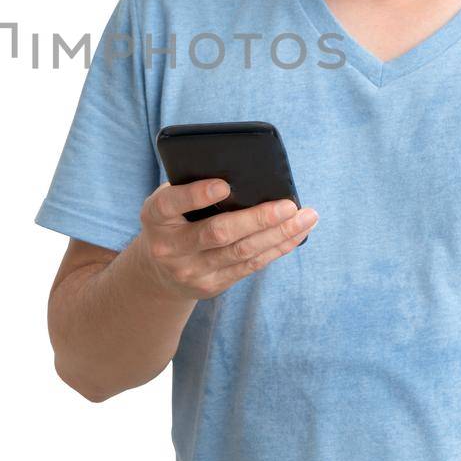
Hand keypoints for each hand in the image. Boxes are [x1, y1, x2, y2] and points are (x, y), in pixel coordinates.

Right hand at [133, 178, 316, 300]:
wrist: (158, 269)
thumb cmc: (174, 218)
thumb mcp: (170, 201)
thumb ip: (194, 187)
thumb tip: (248, 175)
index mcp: (155, 216)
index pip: (172, 203)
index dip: (197, 195)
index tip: (225, 185)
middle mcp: (170, 247)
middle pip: (218, 232)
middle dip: (257, 219)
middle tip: (289, 205)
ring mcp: (191, 271)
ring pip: (241, 252)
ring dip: (278, 234)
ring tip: (306, 217)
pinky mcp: (211, 285)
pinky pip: (250, 266)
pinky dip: (277, 248)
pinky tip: (296, 234)